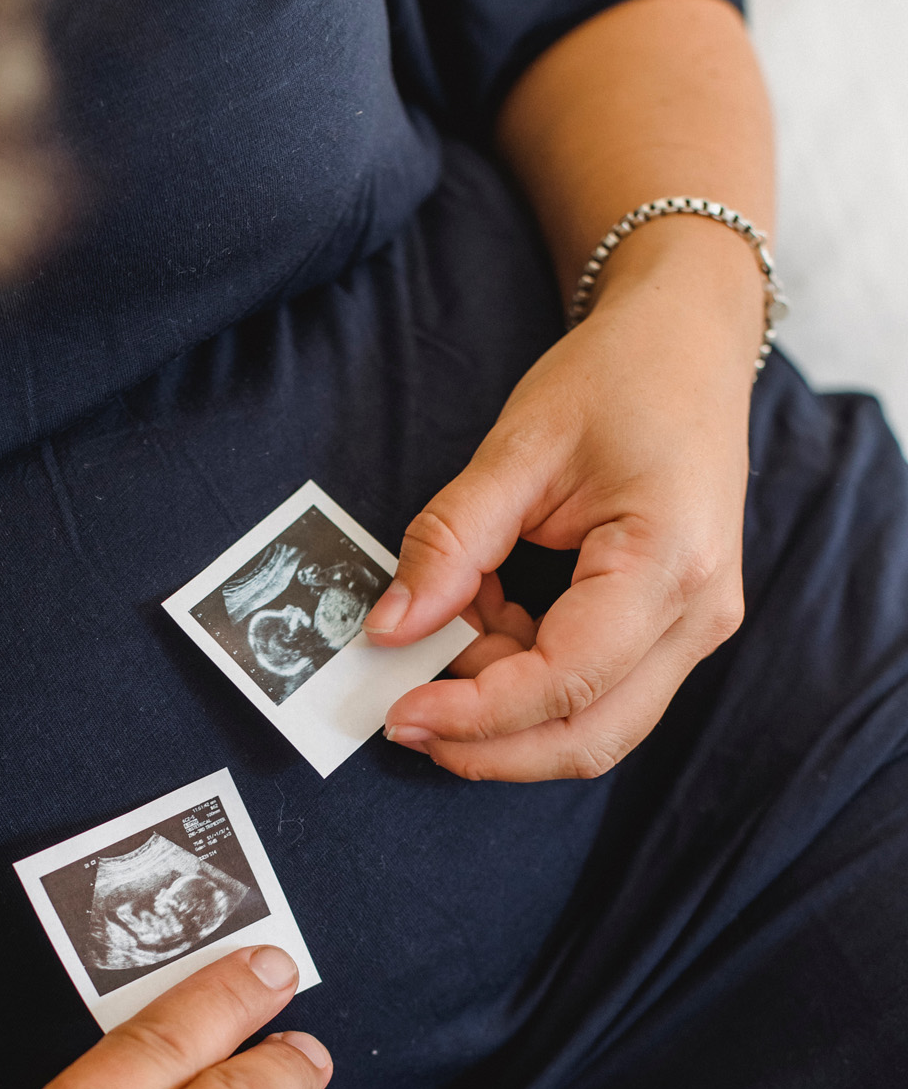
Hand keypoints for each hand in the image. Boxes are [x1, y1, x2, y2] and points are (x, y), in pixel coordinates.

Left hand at [366, 222, 760, 780]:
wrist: (690, 342)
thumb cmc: (619, 376)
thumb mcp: (519, 447)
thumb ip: (450, 542)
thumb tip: (389, 629)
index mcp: (671, 562)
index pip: (564, 681)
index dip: (475, 713)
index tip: (398, 711)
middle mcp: (700, 615)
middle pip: (588, 737)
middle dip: (488, 746)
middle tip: (403, 719)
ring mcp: (695, 630)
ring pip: (591, 726)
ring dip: (504, 707)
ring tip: (453, 626)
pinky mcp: (673, 631)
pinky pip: (595, 690)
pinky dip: (525, 677)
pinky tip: (489, 617)